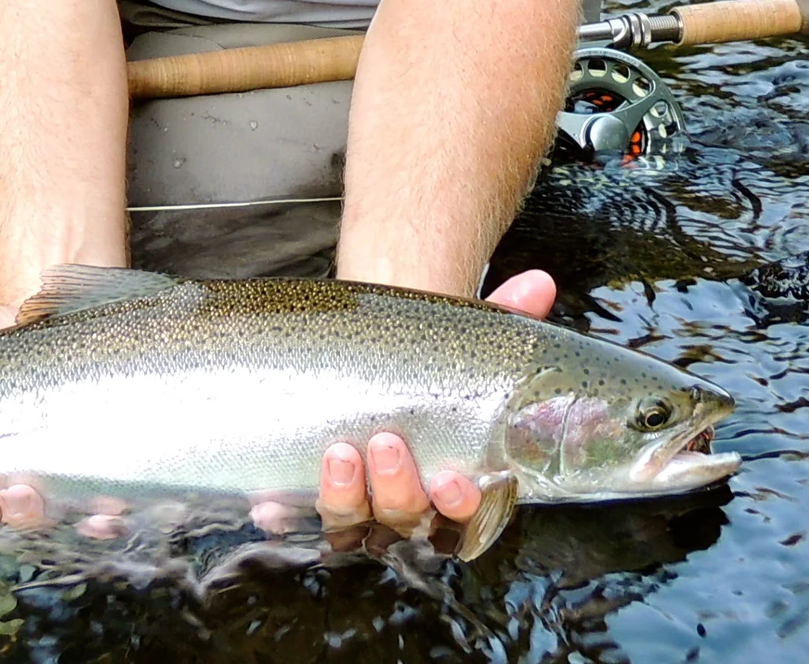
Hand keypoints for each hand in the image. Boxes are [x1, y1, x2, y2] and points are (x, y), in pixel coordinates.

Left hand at [308, 269, 554, 544]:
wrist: (374, 360)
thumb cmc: (429, 364)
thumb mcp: (469, 341)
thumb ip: (507, 315)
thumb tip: (539, 285)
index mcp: (455, 480)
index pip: (465, 517)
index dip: (460, 508)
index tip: (452, 479)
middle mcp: (407, 504)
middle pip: (405, 521)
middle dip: (397, 489)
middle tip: (388, 443)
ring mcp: (358, 505)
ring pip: (352, 524)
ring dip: (344, 497)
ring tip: (340, 450)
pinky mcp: (310, 496)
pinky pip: (296, 517)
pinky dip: (283, 514)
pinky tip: (269, 504)